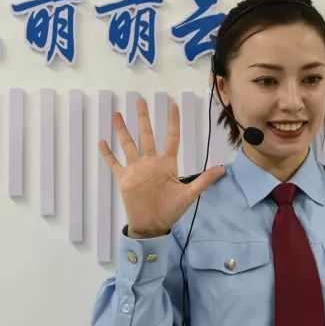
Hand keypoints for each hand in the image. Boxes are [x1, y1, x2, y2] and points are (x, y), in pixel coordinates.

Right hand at [98, 96, 224, 236]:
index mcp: (167, 163)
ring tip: (117, 114)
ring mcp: (136, 169)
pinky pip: (115, 164)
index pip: (171, 138)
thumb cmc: (171, 210)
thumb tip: (222, 169)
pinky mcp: (125, 179)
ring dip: (123, 130)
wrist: (153, 226)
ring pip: (128, 145)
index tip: (173, 104)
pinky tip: (102, 142)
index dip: (173, 122)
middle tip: (140, 100)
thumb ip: (203, 180)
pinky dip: (108, 154)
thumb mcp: (189, 195)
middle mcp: (151, 162)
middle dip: (143, 118)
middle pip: (146, 135)